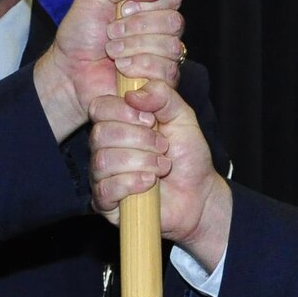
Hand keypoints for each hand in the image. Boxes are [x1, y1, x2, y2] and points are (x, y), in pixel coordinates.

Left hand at [32, 0, 187, 139]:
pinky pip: (167, 71)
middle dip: (137, 26)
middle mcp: (162, 32)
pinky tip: (122, 68)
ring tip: (112, 52)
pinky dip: (139, 67)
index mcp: (151, 7)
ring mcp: (164, 58)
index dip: (149, 3)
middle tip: (110, 33)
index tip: (122, 9)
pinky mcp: (160, 83)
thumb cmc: (81, 33)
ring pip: (171, 47)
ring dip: (134, 47)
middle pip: (173, 22)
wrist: (69, 71)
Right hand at [88, 80, 233, 269]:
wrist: (198, 194)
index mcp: (118, 122)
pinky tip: (149, 183)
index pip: (99, 107)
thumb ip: (163, 95)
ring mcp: (102, 175)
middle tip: (163, 147)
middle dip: (139, 140)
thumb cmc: (187, 156)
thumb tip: (133, 94)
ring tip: (162, 167)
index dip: (123, 112)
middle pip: (100, 134)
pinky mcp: (105, 202)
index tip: (151, 120)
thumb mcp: (182, 117)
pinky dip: (131, 183)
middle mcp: (105, 147)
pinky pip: (105, 189)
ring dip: (140, 162)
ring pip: (103, 161)